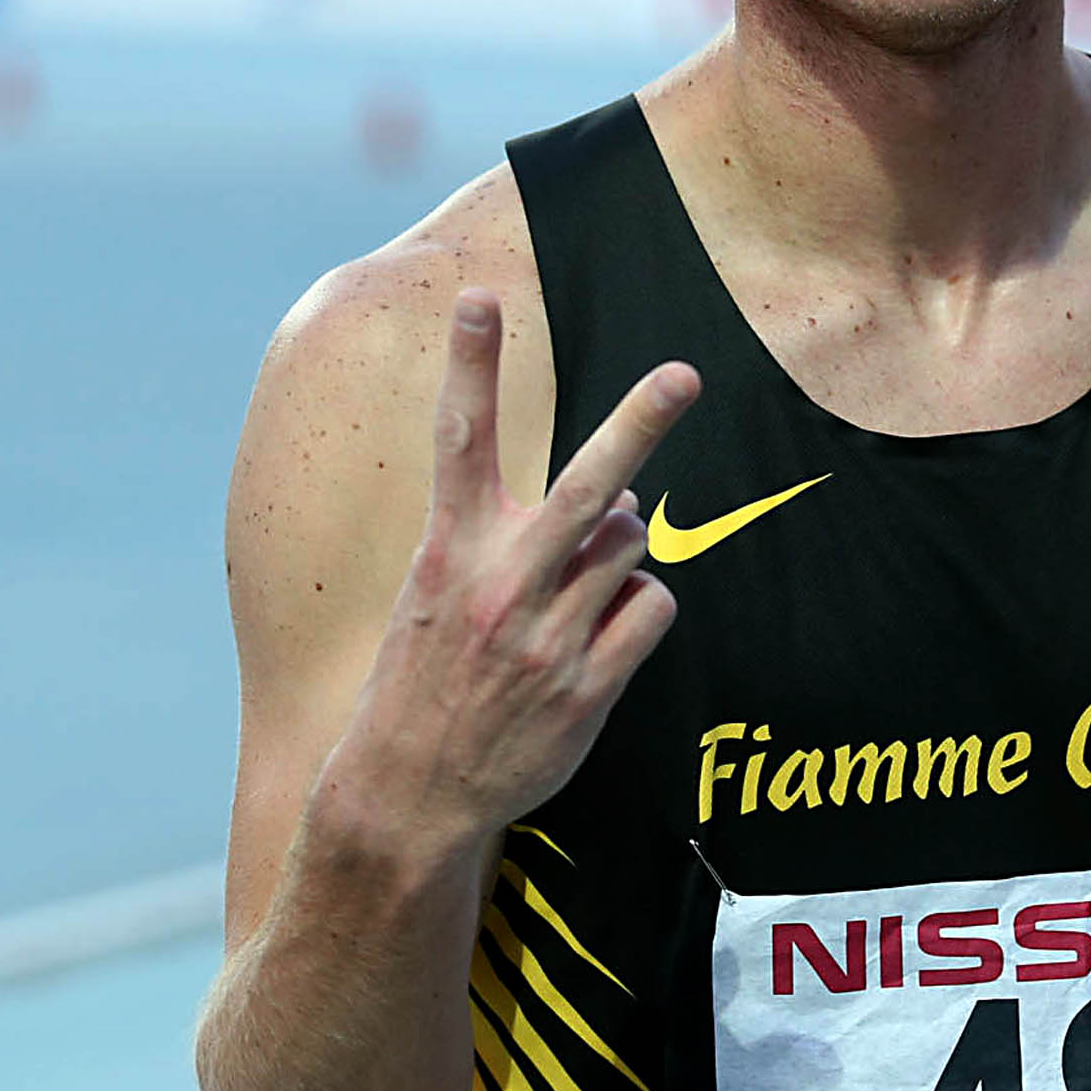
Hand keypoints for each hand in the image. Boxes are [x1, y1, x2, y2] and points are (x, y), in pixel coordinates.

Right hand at [331, 287, 698, 847]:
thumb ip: (515, 539)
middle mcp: (499, 586)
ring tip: (576, 591)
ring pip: (629, 547)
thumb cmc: (427, 679)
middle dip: (637, 424)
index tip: (479, 296)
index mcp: (448, 553)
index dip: (469, 365)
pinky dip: (639, 609)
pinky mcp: (586, 687)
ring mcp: (546, 638)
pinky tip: (602, 636)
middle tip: (683, 376)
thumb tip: (620, 500)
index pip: (459, 441)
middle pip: (585, 486)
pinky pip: (651, 609)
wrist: (408, 794)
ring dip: (620, 550)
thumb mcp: (438, 595)